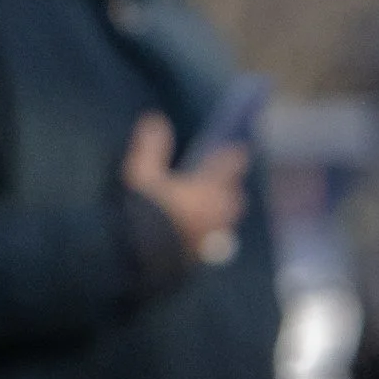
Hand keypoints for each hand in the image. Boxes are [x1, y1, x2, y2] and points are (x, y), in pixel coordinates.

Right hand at [121, 111, 248, 264]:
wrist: (139, 260)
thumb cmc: (142, 214)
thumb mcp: (141, 175)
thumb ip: (150, 147)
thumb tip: (155, 118)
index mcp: (208, 189)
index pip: (231, 164)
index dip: (234, 154)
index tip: (239, 148)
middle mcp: (217, 212)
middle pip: (234, 195)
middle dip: (230, 186)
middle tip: (224, 180)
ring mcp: (213, 236)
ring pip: (228, 218)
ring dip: (224, 210)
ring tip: (212, 206)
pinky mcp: (204, 256)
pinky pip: (216, 239)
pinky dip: (212, 231)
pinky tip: (199, 231)